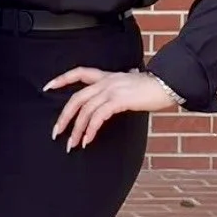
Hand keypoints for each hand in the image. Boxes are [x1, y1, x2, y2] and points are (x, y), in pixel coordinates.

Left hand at [44, 67, 177, 150]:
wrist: (168, 84)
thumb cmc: (152, 88)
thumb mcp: (130, 84)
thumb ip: (118, 90)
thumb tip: (114, 99)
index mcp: (106, 76)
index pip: (78, 72)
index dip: (61, 79)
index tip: (47, 87)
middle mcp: (106, 81)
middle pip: (76, 98)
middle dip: (64, 117)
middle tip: (56, 132)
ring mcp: (112, 90)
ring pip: (85, 111)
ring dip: (77, 130)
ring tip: (72, 144)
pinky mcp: (119, 100)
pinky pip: (98, 117)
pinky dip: (90, 130)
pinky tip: (88, 140)